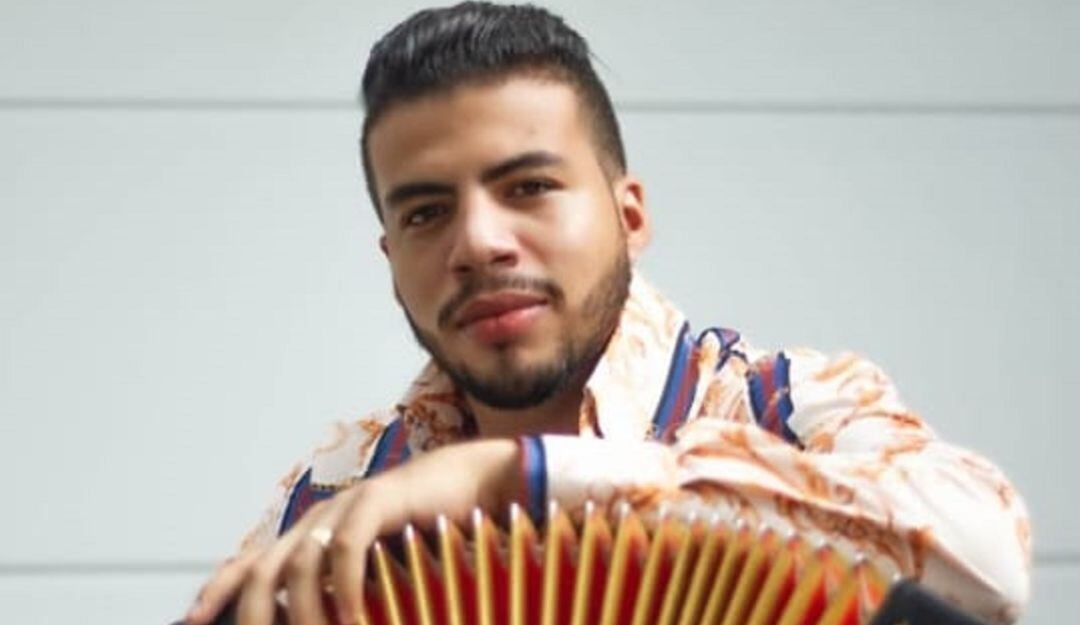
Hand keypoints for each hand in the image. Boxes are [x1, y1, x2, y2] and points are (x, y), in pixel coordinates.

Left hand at [186, 438, 523, 624]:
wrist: (469, 484)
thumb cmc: (425, 532)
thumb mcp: (377, 571)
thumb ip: (346, 594)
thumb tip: (326, 621)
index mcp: (312, 534)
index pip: (251, 563)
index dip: (218, 591)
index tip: (193, 622)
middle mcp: (319, 519)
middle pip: (265, 569)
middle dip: (253, 613)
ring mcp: (345, 507)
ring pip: (300, 563)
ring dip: (304, 612)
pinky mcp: (376, 502)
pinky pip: (346, 549)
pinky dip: (343, 589)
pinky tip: (350, 619)